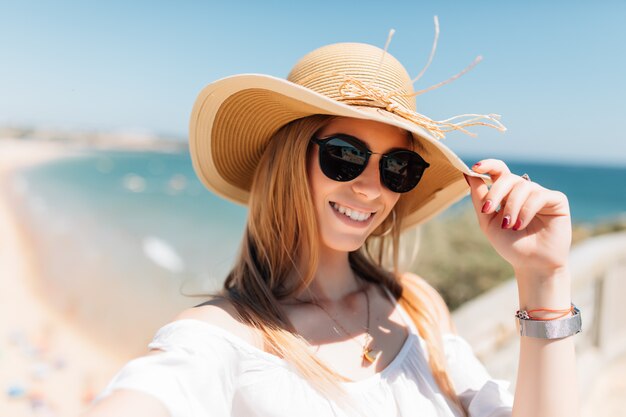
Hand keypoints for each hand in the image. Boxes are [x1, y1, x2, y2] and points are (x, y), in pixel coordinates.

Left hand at [465, 159, 571, 273]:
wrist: (531, 264)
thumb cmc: (510, 244)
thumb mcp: (487, 221)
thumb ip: (479, 197)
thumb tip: (468, 174)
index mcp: (507, 193)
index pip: (499, 170)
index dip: (488, 165)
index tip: (475, 168)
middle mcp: (524, 190)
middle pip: (507, 177)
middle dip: (495, 192)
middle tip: (487, 210)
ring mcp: (541, 193)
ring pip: (522, 186)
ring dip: (511, 207)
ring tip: (509, 225)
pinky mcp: (557, 200)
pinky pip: (539, 195)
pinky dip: (526, 210)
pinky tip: (521, 225)